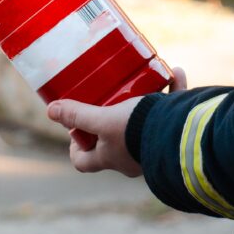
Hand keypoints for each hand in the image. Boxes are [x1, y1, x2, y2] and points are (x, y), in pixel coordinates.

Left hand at [46, 65, 187, 176]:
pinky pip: (171, 111)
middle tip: (106, 96)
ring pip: (144, 123)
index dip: (74, 147)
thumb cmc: (135, 132)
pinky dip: (173, 92)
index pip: (83, 161)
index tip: (73, 129)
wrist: (182, 138)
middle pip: (112, 140)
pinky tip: (175, 72)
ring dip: (144, 100)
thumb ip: (79, 115)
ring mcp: (153, 146)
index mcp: (110, 157)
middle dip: (109, 117)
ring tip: (142, 79)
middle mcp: (131, 157)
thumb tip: (51, 111)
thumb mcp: (102, 120)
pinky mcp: (175, 133)